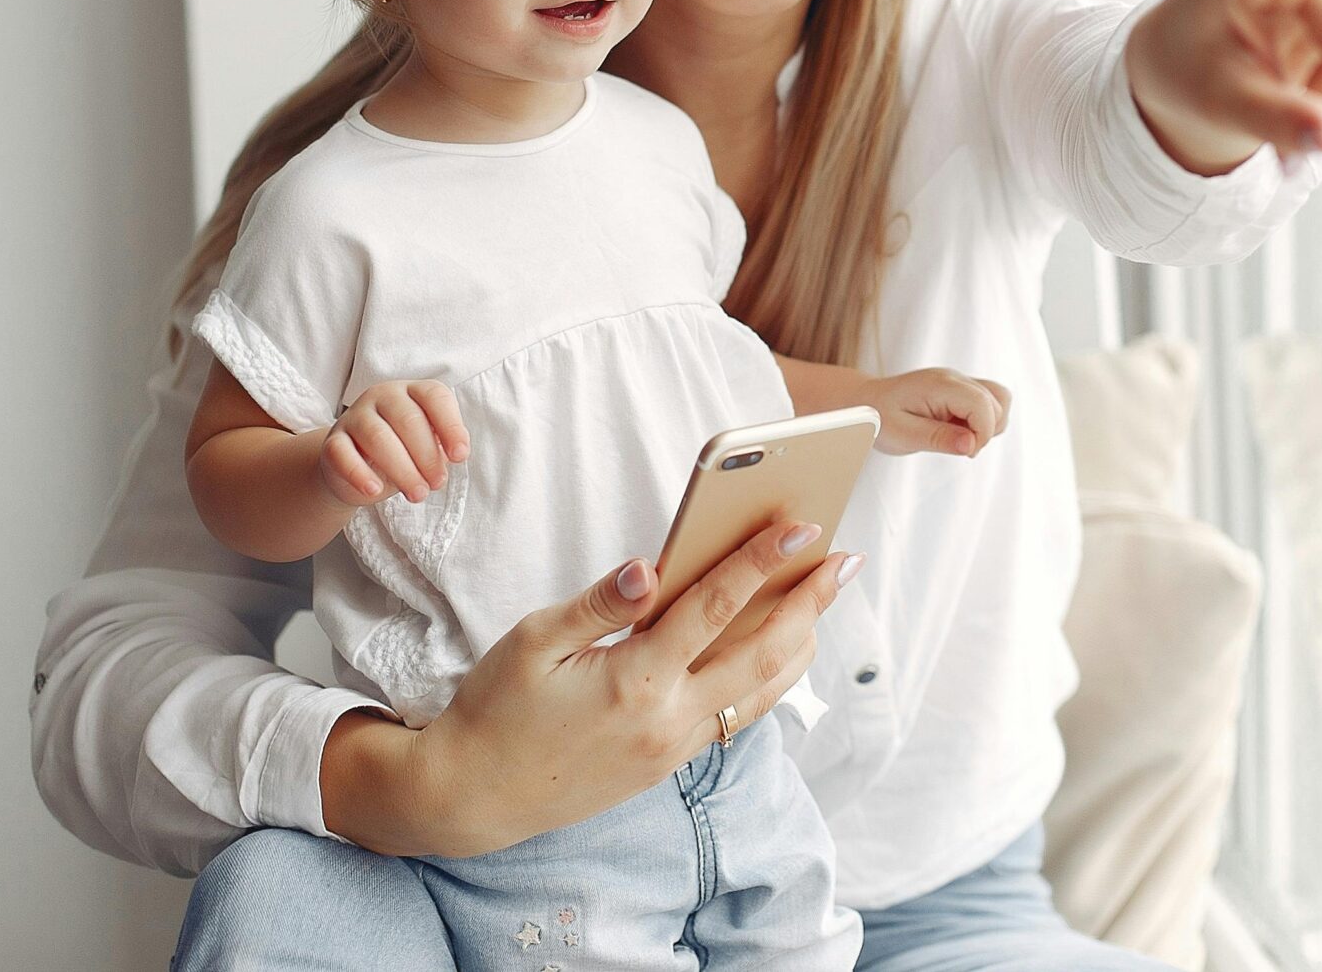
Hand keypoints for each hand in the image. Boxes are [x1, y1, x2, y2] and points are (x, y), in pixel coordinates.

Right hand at [319, 380, 467, 506]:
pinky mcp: (333, 441)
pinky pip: (343, 454)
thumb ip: (440, 445)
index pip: (435, 397)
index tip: (460, 456)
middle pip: (408, 420)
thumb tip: (454, 455)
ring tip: (417, 494)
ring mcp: (355, 416)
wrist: (353, 468)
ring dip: (402, 469)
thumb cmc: (400, 451)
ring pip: (378, 437)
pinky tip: (374, 490)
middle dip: (427, 456)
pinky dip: (360, 474)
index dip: (451, 426)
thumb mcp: (424, 445)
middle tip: (437, 483)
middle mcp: (383, 395)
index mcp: (412, 391)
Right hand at [324, 522, 862, 856]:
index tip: (800, 525)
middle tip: (845, 561)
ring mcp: (674, 748)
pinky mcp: (669, 763)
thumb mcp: (533, 641)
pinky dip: (768, 678)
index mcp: (633, 682)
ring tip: (823, 599)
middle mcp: (667, 720)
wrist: (475, 795)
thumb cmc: (497, 708)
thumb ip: (599, 603)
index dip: (761, 561)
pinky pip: (737, 716)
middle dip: (810, 603)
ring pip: (762, 693)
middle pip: (763, 655)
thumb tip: (651, 566)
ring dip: (799, 643)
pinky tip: (778, 648)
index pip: (713, 608)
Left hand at [865, 367, 1011, 456]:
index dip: (983, 433)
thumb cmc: (879, 418)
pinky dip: (985, 419)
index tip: (966, 451)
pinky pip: (990, 401)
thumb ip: (938, 438)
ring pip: (1000, 398)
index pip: (982, 404)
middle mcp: (954, 377)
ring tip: (960, 437)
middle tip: (958, 446)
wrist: (866, 403)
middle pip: (997, 401)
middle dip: (986, 431)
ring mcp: (959, 381)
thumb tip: (971, 445)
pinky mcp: (961, 389)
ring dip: (990, 424)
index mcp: (939, 385)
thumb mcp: (902, 434)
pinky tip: (961, 430)